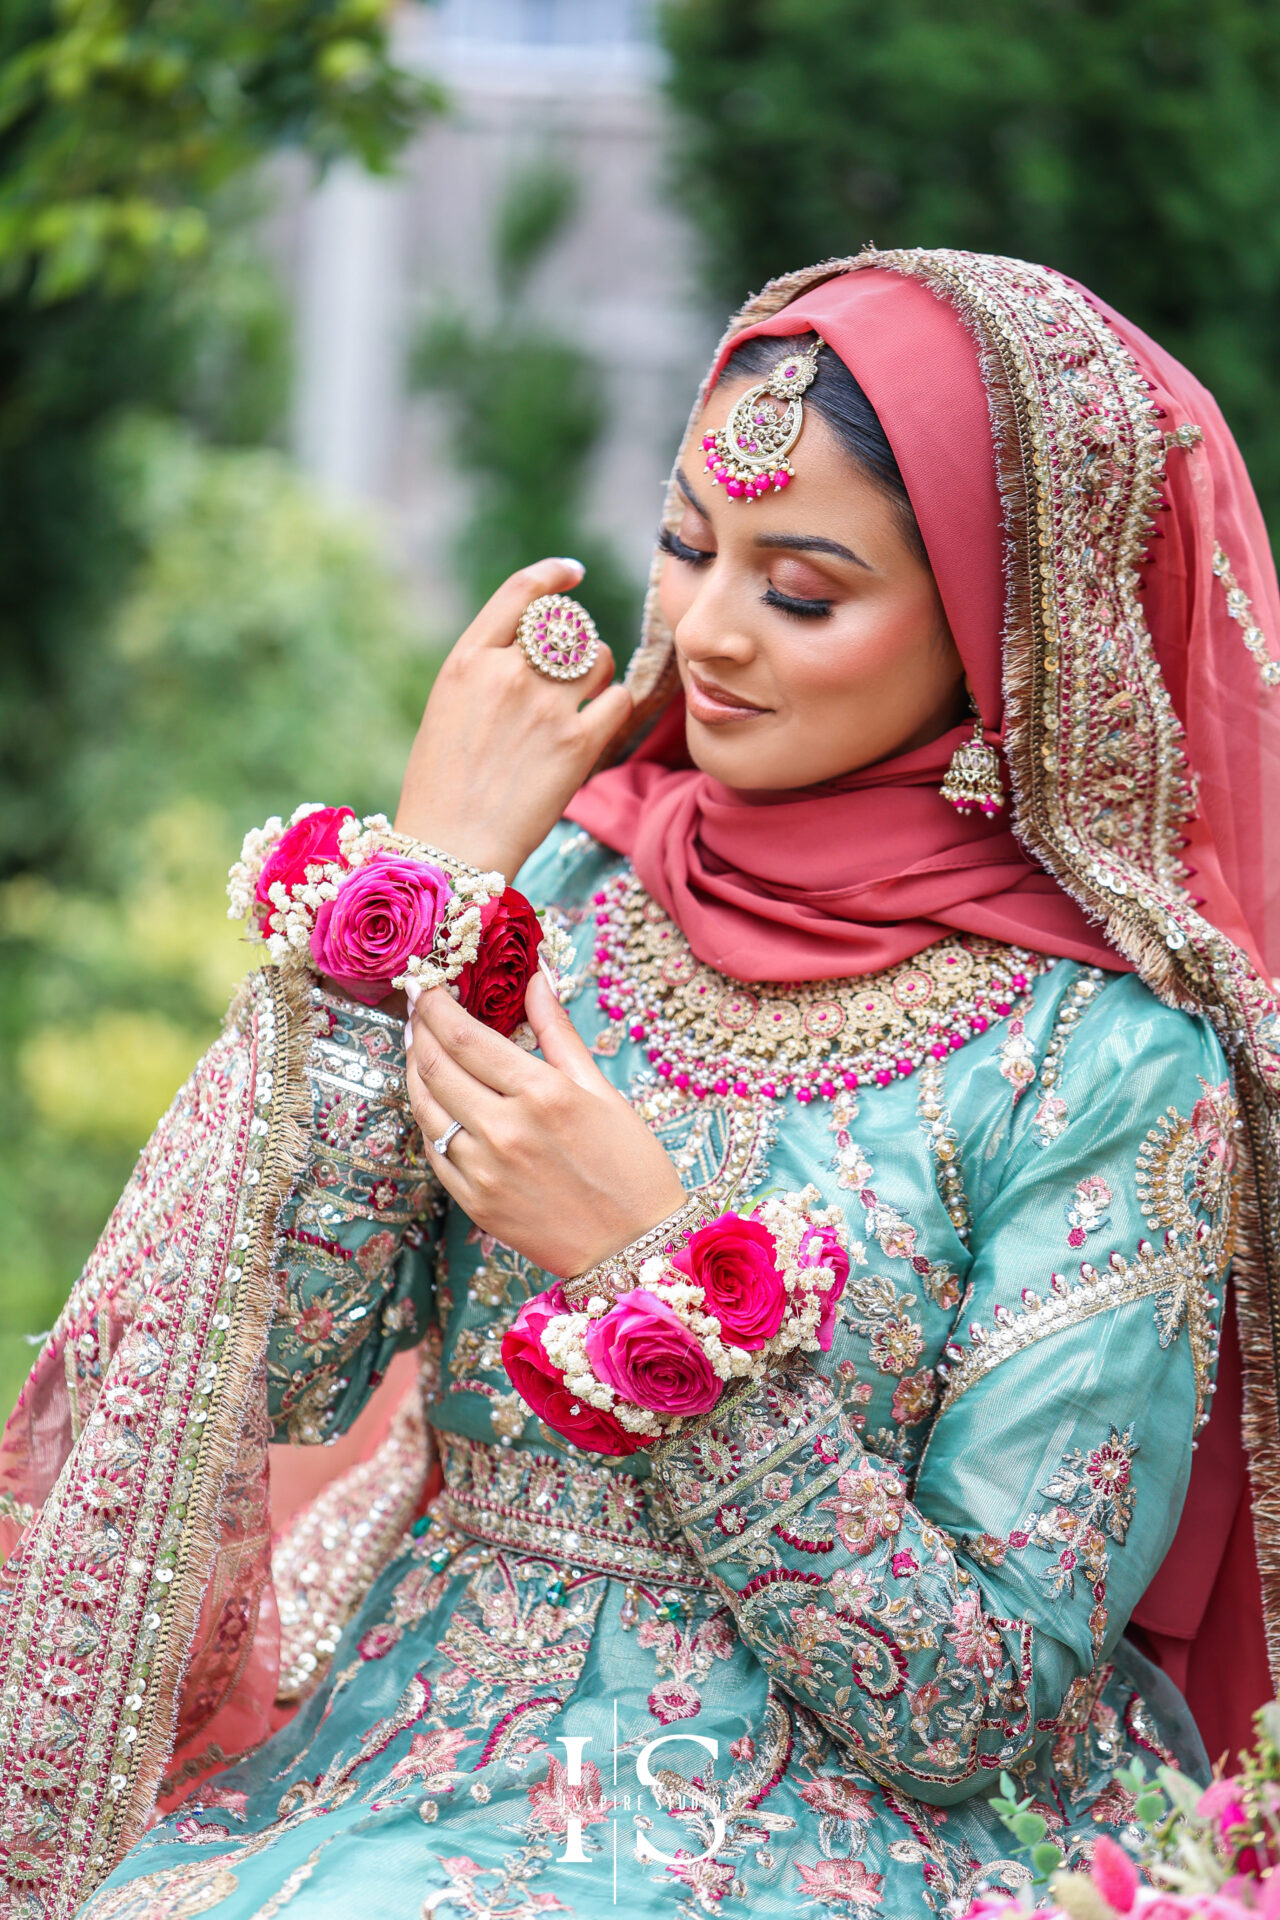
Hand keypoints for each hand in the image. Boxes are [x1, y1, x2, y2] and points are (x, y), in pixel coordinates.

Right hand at [395, 557, 634, 881]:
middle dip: (574, 643)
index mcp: (467, 661)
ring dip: (598, 673)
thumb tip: (534, 646)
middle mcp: (508, 673)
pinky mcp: (579, 743)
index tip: (574, 573)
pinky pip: (619, 699)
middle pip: (566, 627)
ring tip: (582, 700)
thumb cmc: (442, 788)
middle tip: (569, 672)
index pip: (521, 594)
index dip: (554, 576)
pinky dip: (615, 706)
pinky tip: (600, 723)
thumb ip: (487, 671)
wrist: (452, 849)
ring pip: (599, 658)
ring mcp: (546, 707)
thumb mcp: (448, 710)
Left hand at [404, 971, 687, 1277]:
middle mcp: (505, 1129)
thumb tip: (536, 979)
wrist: (635, 1246)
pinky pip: (434, 1151)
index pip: (464, 1036)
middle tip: (417, 1007)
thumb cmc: (630, 1165)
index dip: (435, 1004)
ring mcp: (484, 1169)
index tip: (425, 982)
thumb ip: (558, 1032)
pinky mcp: (474, 1202)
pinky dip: (428, 1118)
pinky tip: (434, 1101)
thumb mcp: (601, 1090)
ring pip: (425, 1107)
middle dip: (418, 1029)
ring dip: (413, 1070)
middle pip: (435, 1066)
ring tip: (418, 1047)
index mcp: (542, 1093)